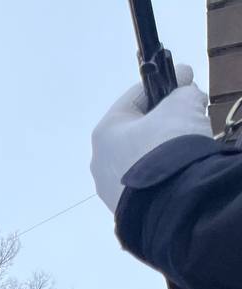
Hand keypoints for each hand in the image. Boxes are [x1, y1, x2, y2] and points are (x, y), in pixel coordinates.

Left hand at [91, 63, 210, 211]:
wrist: (170, 200)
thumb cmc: (168, 144)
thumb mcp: (182, 105)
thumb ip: (182, 92)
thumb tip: (184, 91)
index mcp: (105, 132)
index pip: (134, 98)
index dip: (163, 84)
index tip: (186, 78)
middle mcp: (100, 161)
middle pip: (136, 129)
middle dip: (163, 117)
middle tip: (189, 110)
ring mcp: (110, 188)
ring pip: (140, 156)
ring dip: (162, 145)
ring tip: (187, 140)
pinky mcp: (126, 207)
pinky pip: (145, 178)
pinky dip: (161, 168)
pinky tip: (178, 165)